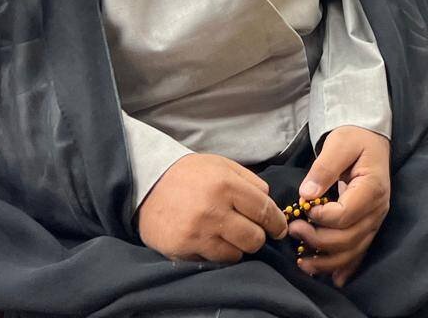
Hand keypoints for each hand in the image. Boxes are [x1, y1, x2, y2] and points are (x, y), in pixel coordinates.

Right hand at [138, 153, 287, 262]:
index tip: (279, 229)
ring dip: (237, 248)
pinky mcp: (182, 250)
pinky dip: (216, 254)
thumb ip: (251, 182)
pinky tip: (209, 240)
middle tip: (252, 232)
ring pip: (235, 255)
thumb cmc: (191, 174)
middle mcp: (213, 211)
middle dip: (258, 237)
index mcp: (226, 185)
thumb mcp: (223, 166)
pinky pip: (212, 261)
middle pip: (254, 239)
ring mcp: (197, 233)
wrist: (148, 184)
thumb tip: (271, 203)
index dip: (277, 223)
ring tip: (227, 235)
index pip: (264, 211)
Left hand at [292, 126, 391, 286]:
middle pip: (348, 238)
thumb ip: (323, 168)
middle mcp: (378, 209)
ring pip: (353, 251)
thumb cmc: (354, 139)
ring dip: (327, 262)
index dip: (321, 218)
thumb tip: (306, 195)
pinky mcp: (369, 226)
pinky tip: (332, 279)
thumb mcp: (338, 144)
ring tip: (301, 263)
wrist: (370, 139)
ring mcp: (375, 220)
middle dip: (318, 241)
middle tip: (293, 230)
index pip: (345, 215)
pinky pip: (360, 252)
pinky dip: (345, 267)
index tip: (302, 209)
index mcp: (372, 188)